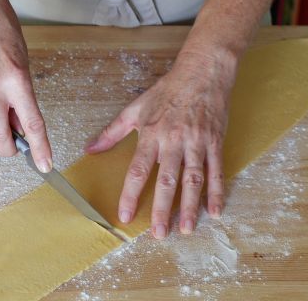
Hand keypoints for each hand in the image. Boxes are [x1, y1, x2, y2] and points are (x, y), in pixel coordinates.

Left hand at [86, 51, 236, 237]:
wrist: (201, 73)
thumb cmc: (167, 91)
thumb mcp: (135, 108)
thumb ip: (112, 132)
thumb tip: (91, 148)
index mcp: (151, 134)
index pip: (138, 169)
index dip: (131, 193)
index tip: (126, 215)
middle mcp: (174, 141)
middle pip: (166, 180)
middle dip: (162, 208)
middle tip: (158, 233)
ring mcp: (197, 143)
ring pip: (193, 180)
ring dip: (190, 206)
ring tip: (186, 229)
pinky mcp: (215, 143)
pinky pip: (216, 171)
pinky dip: (217, 192)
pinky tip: (215, 212)